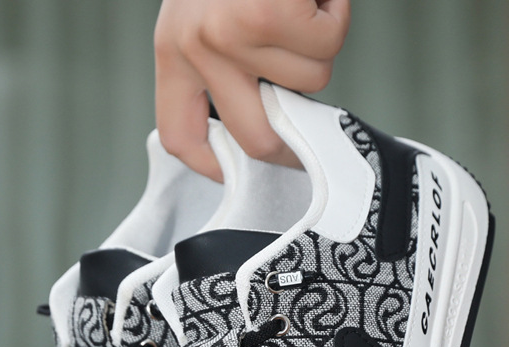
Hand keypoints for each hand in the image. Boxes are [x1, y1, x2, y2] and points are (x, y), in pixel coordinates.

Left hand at [154, 0, 350, 180]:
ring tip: (303, 5)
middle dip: (296, 137)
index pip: (180, 136)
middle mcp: (194, 49)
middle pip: (256, 139)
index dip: (213, 165)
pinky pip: (326, 44)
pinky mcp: (265, 15)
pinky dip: (335, 13)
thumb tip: (271, 117)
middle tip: (314, 125)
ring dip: (320, 46)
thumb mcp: (208, 12)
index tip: (238, 169)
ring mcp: (228, 35)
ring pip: (307, 84)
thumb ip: (223, 67)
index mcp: (173, 52)